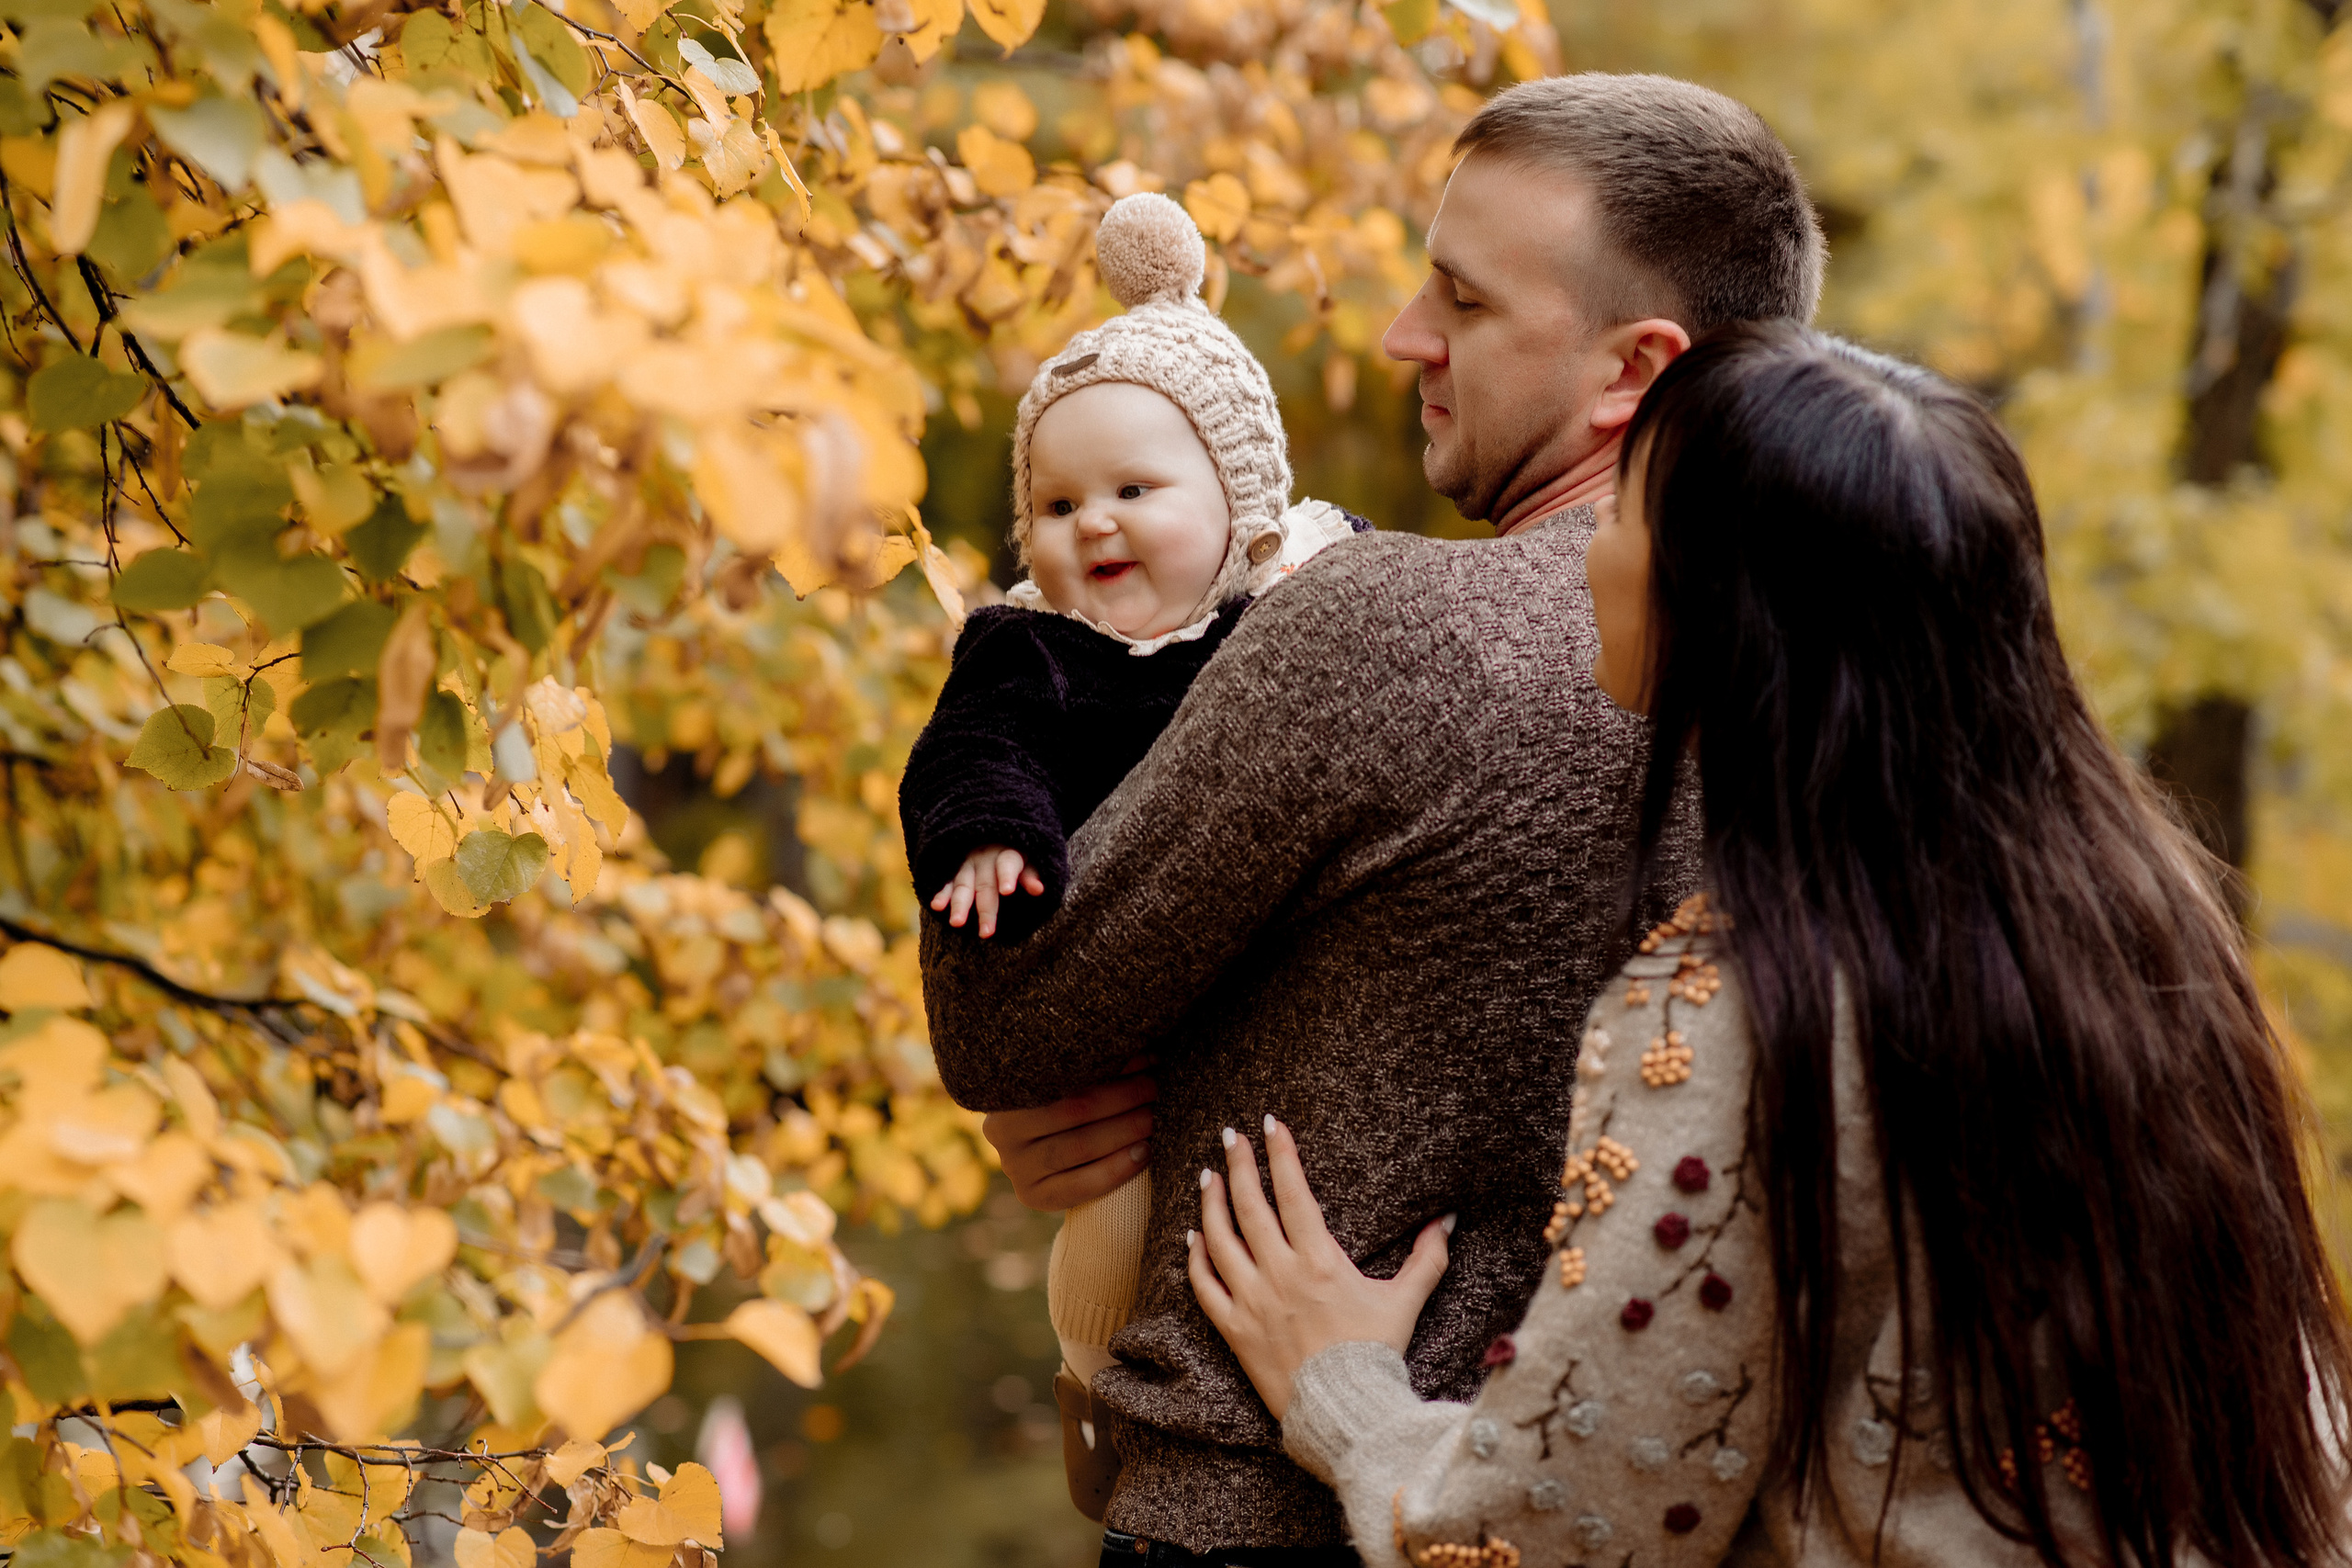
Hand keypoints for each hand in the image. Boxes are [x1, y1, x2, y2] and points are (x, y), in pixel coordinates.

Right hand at [931, 845, 1044, 937]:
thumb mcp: (1028, 860)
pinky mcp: (954, 871)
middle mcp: (985, 859)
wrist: (991, 835)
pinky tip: (937, 906)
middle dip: (985, 909)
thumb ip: (1031, 874)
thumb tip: (1039, 889)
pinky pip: (947, 883)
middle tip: (986, 932)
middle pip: (985, 885)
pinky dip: (941, 894)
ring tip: (957, 923)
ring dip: (960, 905)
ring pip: (963, 886)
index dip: (1007, 876)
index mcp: (1007, 854)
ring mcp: (968, 865)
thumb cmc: (1015, 855)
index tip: (1007, 891)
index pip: (1007, 864)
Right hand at [981, 1061, 1157, 1210]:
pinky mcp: (1033, 1196)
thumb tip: (1145, 1048)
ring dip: (1124, 1129)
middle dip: (1123, 1097)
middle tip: (1155, 1086)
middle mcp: (1001, 1131)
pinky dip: (1117, 1168)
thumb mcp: (1068, 1078)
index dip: (1111, 1068)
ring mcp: (1015, 1167)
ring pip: (1078, 1147)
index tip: (1147, 1058)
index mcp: (1005, 1089)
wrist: (1047, 1147)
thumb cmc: (1066, 1098)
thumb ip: (1092, 1064)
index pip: (1065, 1074)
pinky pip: (1080, 1186)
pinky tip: (1144, 1152)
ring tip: (1154, 1117)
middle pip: (1073, 1110)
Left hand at [1188, 1116, 1451, 1420]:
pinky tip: (1193, 1236)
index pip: (1294, 1193)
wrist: (1344, 1412)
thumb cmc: (1376, 1355)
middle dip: (1239, 1165)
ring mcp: (1252, 1302)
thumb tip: (1448, 1220)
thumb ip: (1427, 1258)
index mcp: (1320, 1261)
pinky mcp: (1234, 1330)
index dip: (1281, 1154)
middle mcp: (1280, 1274)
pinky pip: (1205, 1287)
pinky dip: (1196, 1259)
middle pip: (1250, 1206)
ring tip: (1208, 1176)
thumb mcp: (1405, 1302)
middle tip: (1231, 1137)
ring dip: (1212, 1203)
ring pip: (1221, 1240)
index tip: (1270, 1123)